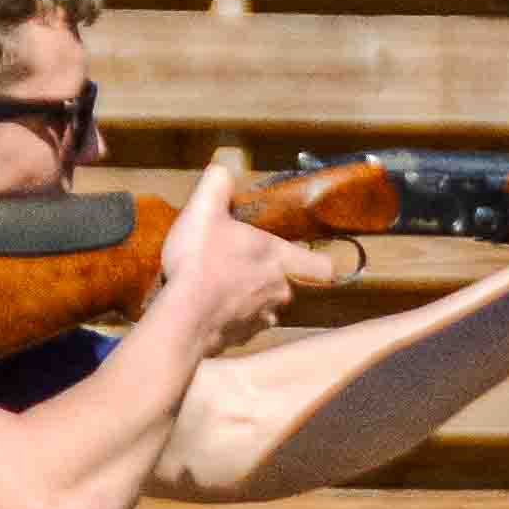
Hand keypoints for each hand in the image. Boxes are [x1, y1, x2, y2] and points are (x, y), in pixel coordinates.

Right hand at [155, 150, 341, 353]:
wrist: (184, 316)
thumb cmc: (202, 261)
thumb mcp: (204, 210)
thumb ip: (217, 185)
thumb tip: (223, 170)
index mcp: (279, 258)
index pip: (323, 268)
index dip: (317, 262)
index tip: (307, 257)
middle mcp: (279, 291)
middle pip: (287, 284)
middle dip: (266, 275)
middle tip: (236, 262)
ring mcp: (262, 318)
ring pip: (265, 306)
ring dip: (247, 297)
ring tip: (218, 285)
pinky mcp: (241, 338)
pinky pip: (242, 326)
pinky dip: (229, 317)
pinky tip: (206, 306)